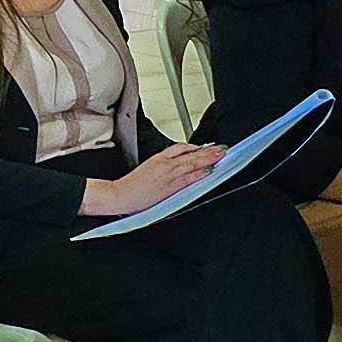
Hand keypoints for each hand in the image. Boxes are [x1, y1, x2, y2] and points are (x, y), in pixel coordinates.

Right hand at [84, 141, 223, 217]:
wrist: (120, 194)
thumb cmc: (131, 186)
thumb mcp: (147, 169)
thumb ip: (162, 166)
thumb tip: (178, 167)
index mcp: (158, 158)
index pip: (181, 147)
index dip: (196, 147)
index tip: (206, 147)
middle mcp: (164, 164)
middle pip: (190, 154)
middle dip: (207, 151)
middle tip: (221, 148)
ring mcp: (167, 175)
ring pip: (191, 163)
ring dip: (207, 159)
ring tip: (220, 156)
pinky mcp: (169, 187)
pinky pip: (188, 178)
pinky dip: (199, 173)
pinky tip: (209, 170)